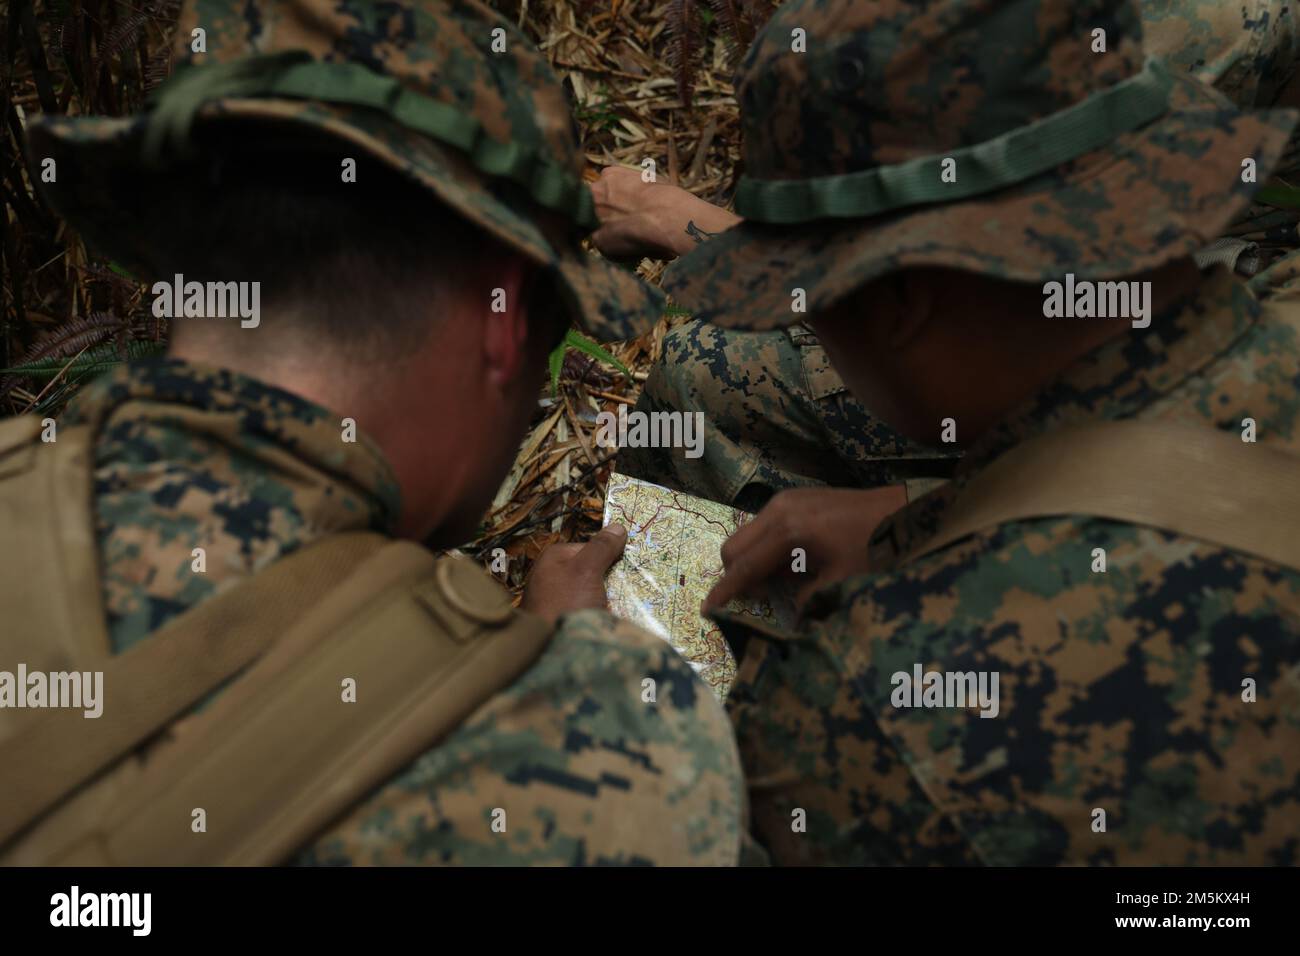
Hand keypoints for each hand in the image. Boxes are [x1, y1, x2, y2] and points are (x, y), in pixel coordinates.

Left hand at [521, 523, 627, 623]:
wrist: (546, 652)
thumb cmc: (564, 604)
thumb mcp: (586, 570)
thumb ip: (601, 547)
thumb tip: (618, 526)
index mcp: (554, 557)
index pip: (592, 548)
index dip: (610, 557)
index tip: (626, 569)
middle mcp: (553, 575)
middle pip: (594, 570)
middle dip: (610, 580)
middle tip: (624, 591)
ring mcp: (557, 600)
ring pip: (593, 593)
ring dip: (607, 600)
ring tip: (616, 609)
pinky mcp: (562, 620)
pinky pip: (588, 611)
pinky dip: (599, 615)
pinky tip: (606, 622)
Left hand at [590, 166, 741, 259]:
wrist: (665, 216)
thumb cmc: (666, 199)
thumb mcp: (651, 181)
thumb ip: (635, 188)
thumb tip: (641, 197)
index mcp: (610, 175)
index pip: (605, 190)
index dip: (616, 202)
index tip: (626, 210)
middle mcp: (595, 193)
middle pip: (597, 207)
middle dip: (609, 217)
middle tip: (628, 226)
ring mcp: (594, 216)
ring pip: (599, 228)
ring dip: (613, 234)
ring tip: (636, 238)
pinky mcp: (598, 240)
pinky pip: (607, 248)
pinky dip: (619, 252)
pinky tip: (636, 248)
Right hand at [702, 486, 907, 613]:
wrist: (903, 511)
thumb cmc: (875, 548)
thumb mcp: (841, 581)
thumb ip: (805, 601)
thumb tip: (784, 618)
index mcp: (789, 531)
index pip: (745, 567)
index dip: (725, 591)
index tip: (707, 610)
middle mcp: (779, 509)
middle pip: (734, 546)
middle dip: (736, 576)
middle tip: (761, 598)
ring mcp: (785, 500)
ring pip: (747, 536)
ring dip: (753, 563)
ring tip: (782, 582)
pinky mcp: (794, 498)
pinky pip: (764, 527)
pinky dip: (766, 549)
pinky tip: (793, 563)